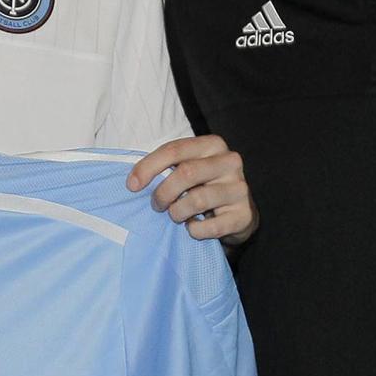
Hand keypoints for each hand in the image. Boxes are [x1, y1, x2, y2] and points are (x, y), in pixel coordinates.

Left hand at [127, 135, 256, 244]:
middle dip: (163, 192)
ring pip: (197, 200)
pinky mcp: (244, 215)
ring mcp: (239, 188)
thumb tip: (134, 181)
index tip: (132, 185)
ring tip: (176, 216)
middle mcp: (230, 161)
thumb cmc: (204, 187)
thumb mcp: (188, 169)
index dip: (148, 167)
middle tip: (157, 205)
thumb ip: (166, 167)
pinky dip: (195, 230)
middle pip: (186, 173)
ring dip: (177, 212)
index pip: (174, 150)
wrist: (238, 214)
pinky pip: (210, 226)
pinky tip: (193, 228)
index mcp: (212, 145)